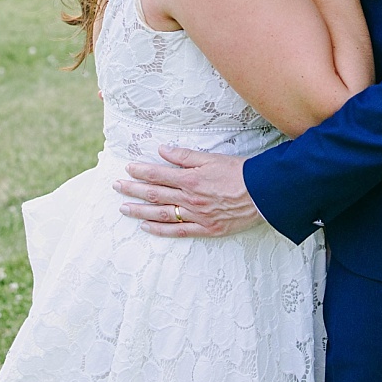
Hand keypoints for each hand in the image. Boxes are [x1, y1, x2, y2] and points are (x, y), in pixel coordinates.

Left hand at [114, 146, 263, 237]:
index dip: (141, 171)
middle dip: (134, 190)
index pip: (159, 175)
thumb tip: (162, 150)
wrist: (264, 194)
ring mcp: (197, 216)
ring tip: (124, 208)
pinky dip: (160, 230)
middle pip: (155, 195)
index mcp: (191, 179)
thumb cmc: (240, 172)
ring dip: (140, 211)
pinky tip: (146, 227)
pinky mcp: (206, 229)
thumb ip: (185, 156)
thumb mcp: (212, 158)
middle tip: (117, 187)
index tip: (127, 168)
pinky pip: (178, 231)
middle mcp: (190, 199)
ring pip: (161, 214)